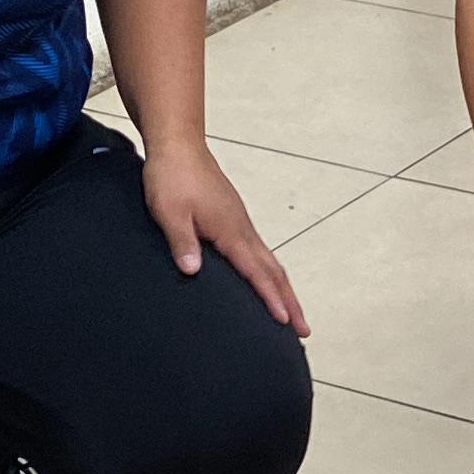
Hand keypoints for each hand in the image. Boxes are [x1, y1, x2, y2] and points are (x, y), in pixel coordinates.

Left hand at [143, 138, 308, 332]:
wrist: (178, 145)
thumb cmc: (173, 176)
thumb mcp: (170, 212)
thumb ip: (182, 242)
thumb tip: (192, 270)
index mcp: (230, 230)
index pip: (256, 272)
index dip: (271, 299)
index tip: (286, 321)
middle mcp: (242, 228)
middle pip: (274, 271)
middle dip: (290, 301)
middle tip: (303, 329)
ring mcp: (240, 223)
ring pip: (270, 261)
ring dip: (282, 288)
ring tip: (291, 311)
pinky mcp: (233, 218)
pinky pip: (259, 251)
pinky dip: (269, 271)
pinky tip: (265, 278)